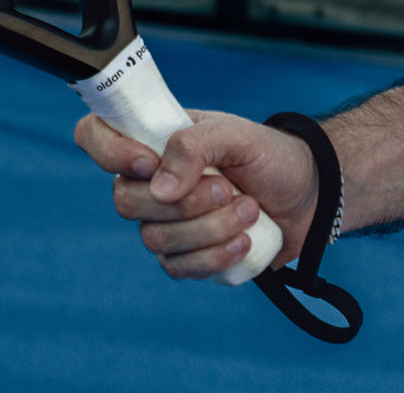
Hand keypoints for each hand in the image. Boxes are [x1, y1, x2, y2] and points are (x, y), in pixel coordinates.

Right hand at [74, 110, 318, 279]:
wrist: (310, 195)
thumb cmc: (269, 155)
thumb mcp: (236, 133)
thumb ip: (194, 145)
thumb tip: (159, 186)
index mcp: (152, 140)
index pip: (94, 136)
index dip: (108, 152)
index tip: (149, 162)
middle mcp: (150, 181)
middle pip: (124, 201)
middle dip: (183, 202)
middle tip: (228, 187)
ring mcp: (166, 222)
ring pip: (155, 240)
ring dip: (209, 228)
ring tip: (249, 210)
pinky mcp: (188, 256)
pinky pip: (178, 268)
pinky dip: (214, 256)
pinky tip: (245, 241)